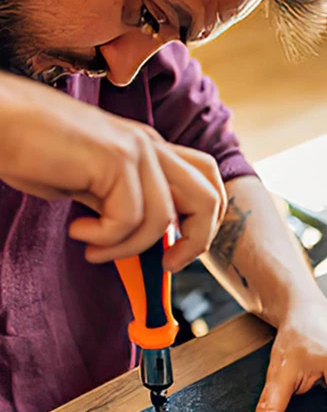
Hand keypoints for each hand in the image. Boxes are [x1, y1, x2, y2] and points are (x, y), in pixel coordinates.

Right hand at [0, 71, 225, 270]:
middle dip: (196, 242)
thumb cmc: (32, 151)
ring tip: (96, 249)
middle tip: (166, 266)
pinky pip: (128, 219)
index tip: (177, 253)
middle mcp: (150, 145)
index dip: (206, 223)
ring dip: (130, 248)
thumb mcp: (93, 186)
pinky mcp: (114, 158)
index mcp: (151, 148)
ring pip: (164, 218)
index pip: (207, 182)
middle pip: (209, 197)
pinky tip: (78, 231)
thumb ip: (125, 206)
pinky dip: (105, 238)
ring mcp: (135, 149)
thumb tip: (148, 242)